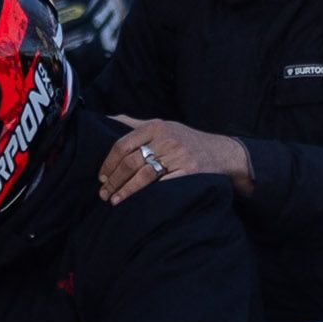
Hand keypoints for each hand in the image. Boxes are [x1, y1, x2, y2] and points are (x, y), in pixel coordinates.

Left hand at [99, 117, 250, 203]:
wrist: (221, 152)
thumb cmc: (186, 140)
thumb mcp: (163, 125)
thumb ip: (135, 124)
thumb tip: (107, 119)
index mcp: (156, 126)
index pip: (123, 144)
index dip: (108, 163)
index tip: (102, 176)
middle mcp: (167, 139)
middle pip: (130, 161)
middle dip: (114, 180)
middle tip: (104, 193)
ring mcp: (179, 155)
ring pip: (143, 175)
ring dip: (126, 190)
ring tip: (115, 200)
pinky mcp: (189, 171)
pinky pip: (162, 185)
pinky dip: (146, 195)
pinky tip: (136, 203)